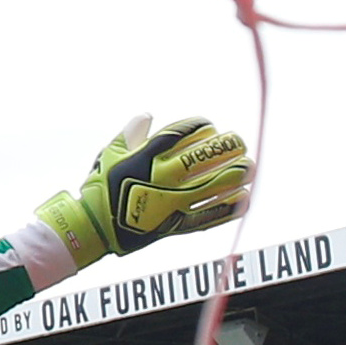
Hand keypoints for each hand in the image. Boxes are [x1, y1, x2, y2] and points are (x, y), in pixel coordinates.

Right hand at [35, 115, 251, 267]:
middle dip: (223, 147)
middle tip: (239, 141)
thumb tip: (147, 115)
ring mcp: (170, 203)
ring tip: (250, 167)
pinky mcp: (176, 225)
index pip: (179, 135)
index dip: (198, 127)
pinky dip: (227, 208)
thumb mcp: (109, 154)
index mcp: (145, 158)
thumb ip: (130, 134)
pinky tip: (244, 199)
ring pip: (209, 186)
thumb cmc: (101, 188)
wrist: (95, 228)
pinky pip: (207, 216)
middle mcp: (161, 179)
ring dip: (233, 175)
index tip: (210, 126)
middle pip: (200, 158)